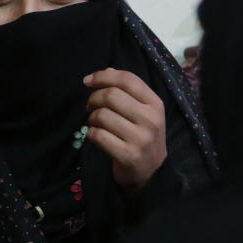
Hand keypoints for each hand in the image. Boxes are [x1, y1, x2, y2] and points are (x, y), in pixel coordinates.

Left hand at [84, 68, 167, 193]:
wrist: (151, 172)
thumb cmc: (142, 136)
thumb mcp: (142, 111)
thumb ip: (127, 90)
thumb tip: (106, 71)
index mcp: (155, 103)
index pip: (127, 80)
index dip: (103, 76)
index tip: (88, 81)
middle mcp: (151, 119)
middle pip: (111, 95)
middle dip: (93, 99)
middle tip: (90, 106)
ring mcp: (140, 139)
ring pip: (102, 116)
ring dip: (91, 118)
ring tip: (95, 123)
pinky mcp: (128, 155)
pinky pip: (98, 136)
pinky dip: (91, 133)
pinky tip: (95, 135)